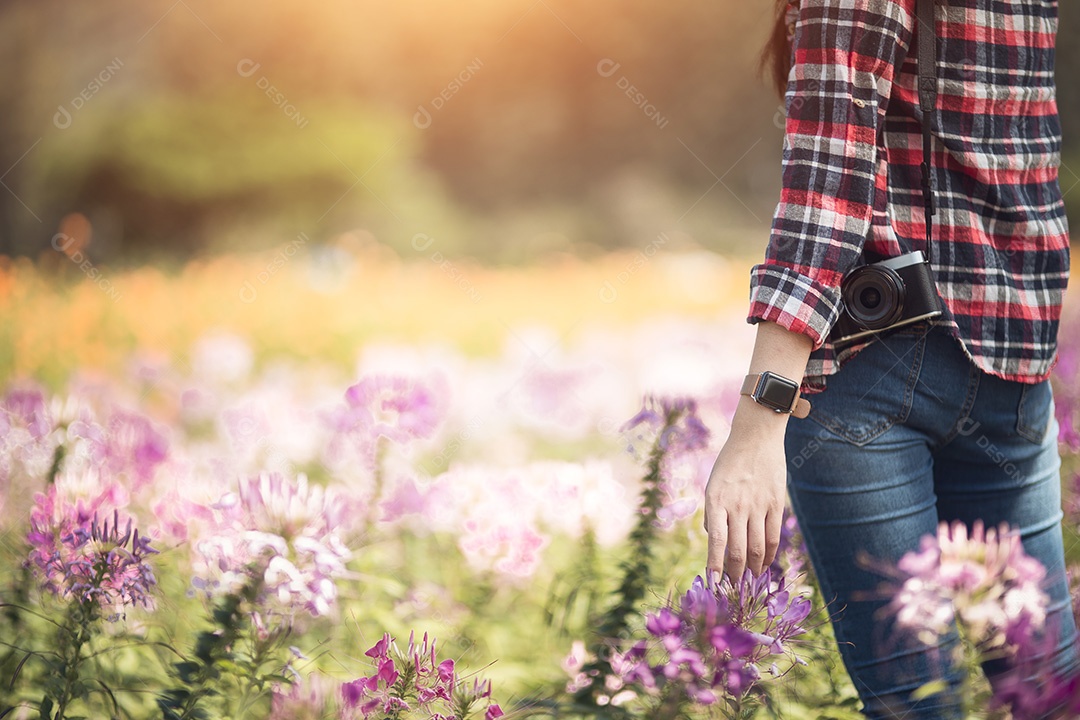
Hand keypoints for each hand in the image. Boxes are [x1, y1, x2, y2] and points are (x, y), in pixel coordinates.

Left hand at [704, 402, 788, 580]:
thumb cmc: (729, 463)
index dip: (716, 566)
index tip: (714, 584)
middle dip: (735, 574)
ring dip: (752, 569)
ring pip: (757, 547)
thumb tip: (715, 540)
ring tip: (749, 581)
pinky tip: (764, 565)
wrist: (755, 437)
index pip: (717, 541)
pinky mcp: (775, 503)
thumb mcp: (712, 485)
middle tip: (734, 589)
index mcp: (716, 500)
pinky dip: (768, 554)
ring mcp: (757, 505)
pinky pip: (773, 536)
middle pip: (738, 550)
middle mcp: (736, 505)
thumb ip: (713, 513)